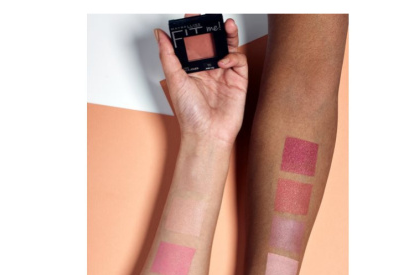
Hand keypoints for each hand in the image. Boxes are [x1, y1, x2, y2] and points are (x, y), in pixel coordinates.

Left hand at [155, 15, 247, 145]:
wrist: (207, 134)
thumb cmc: (190, 115)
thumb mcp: (174, 79)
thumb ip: (168, 55)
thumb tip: (159, 35)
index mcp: (191, 71)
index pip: (194, 44)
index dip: (194, 30)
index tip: (192, 17)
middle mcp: (208, 72)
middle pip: (213, 43)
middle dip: (212, 29)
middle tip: (210, 18)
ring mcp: (224, 76)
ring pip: (228, 48)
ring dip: (228, 35)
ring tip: (225, 26)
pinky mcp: (238, 82)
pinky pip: (239, 61)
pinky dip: (233, 56)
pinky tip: (224, 60)